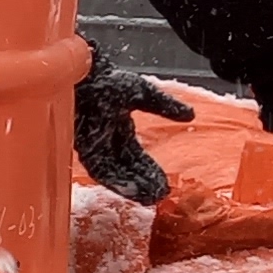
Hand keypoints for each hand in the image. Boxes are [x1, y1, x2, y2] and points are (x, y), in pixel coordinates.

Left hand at [74, 44, 191, 202]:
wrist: (82, 74)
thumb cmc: (108, 78)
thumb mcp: (143, 92)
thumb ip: (164, 106)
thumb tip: (191, 114)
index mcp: (119, 128)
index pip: (137, 157)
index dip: (151, 172)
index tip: (166, 185)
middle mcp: (106, 141)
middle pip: (126, 169)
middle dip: (144, 183)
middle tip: (161, 196)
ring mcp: (92, 145)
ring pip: (113, 174)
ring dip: (131, 187)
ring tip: (150, 198)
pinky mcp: (82, 148)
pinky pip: (98, 170)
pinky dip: (114, 180)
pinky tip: (129, 190)